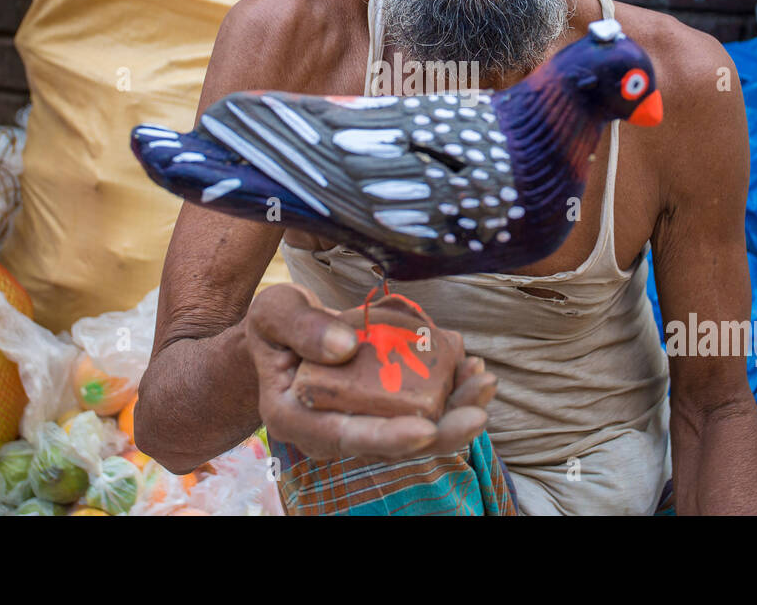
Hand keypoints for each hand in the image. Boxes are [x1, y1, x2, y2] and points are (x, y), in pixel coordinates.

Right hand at [245, 281, 496, 460]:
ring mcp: (362, 422)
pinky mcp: (383, 407)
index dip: (386, 438)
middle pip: (392, 444)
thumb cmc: (275, 325)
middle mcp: (332, 432)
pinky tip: (471, 367)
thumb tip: (344, 346)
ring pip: (415, 431)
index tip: (424, 429)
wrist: (283, 336)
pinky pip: (421, 408)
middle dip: (441, 431)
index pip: (344, 437)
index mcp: (296, 417)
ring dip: (455, 411)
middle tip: (479, 410)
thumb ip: (300, 326)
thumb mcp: (273, 311)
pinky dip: (451, 391)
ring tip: (483, 380)